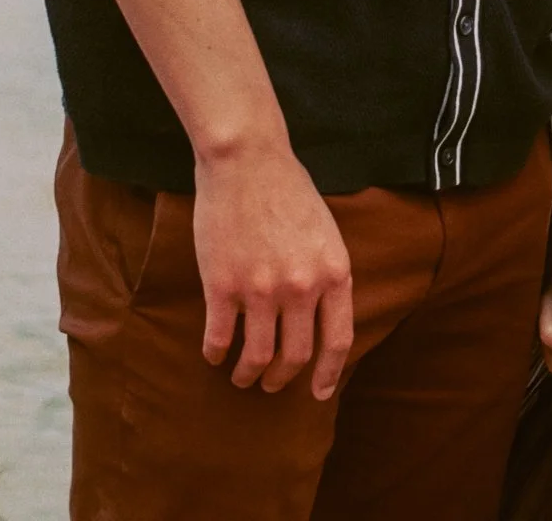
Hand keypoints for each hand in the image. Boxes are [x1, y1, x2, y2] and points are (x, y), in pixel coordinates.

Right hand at [194, 138, 353, 396]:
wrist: (247, 159)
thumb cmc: (286, 188)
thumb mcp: (325, 231)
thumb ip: (325, 272)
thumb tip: (322, 315)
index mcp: (334, 271)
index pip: (337, 340)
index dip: (329, 373)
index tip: (319, 392)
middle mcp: (302, 287)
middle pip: (295, 356)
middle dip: (282, 378)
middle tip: (270, 383)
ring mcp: (261, 289)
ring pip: (257, 357)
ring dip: (248, 374)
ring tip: (242, 376)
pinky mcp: (222, 286)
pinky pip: (219, 339)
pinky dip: (216, 353)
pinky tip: (214, 354)